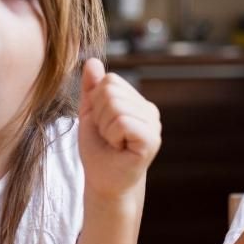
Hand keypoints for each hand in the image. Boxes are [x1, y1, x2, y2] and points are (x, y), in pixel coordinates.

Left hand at [78, 58, 161, 198]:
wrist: (104, 182)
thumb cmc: (98, 151)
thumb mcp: (90, 115)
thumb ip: (92, 89)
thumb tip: (91, 61)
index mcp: (137, 102)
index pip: (110, 81)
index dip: (96, 103)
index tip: (102, 125)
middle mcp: (149, 110)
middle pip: (111, 91)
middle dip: (99, 115)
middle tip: (107, 136)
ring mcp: (153, 124)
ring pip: (115, 106)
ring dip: (105, 128)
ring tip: (113, 143)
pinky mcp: (151, 140)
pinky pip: (122, 122)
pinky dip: (112, 136)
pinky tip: (119, 148)